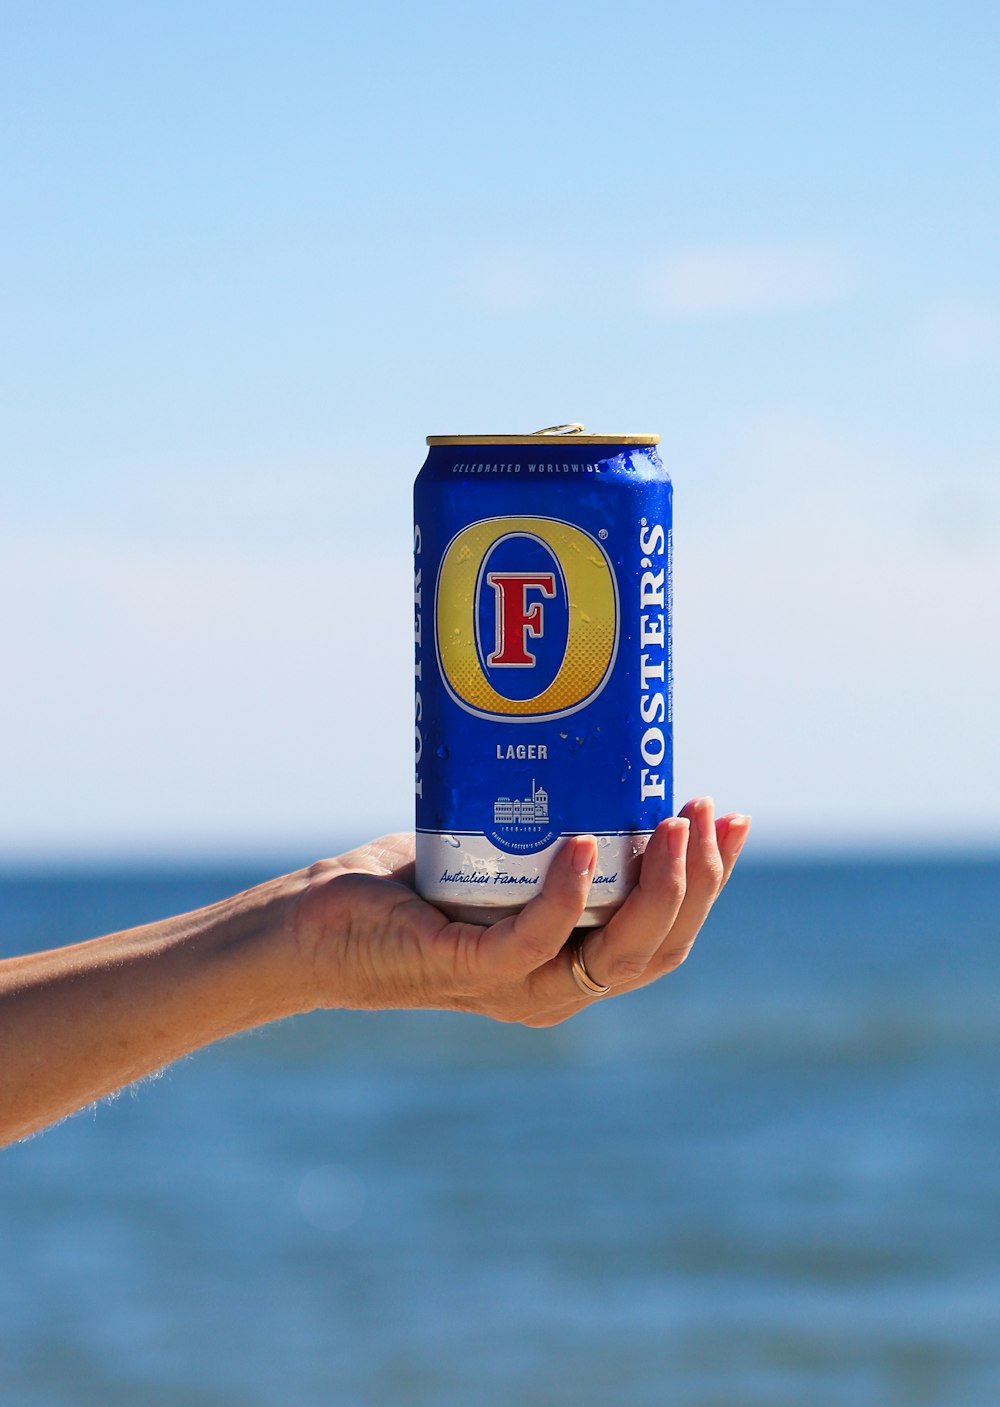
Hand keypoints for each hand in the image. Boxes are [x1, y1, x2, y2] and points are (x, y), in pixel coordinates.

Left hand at [292, 798, 749, 1025]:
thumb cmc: (405, 889)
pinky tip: (590, 845)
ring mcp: (513, 987)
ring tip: (671, 821)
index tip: (729, 818)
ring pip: (617, 953)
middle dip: (698, 880)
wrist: (315, 927)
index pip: (666, 936)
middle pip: (659, 947)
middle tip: (705, 810)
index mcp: (571, 965)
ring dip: (657, 887)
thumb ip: (548, 830)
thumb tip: (598, 752)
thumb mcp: (497, 856)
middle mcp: (555, 989)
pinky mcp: (467, 970)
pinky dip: (569, 896)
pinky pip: (534, 941)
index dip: (709, 883)